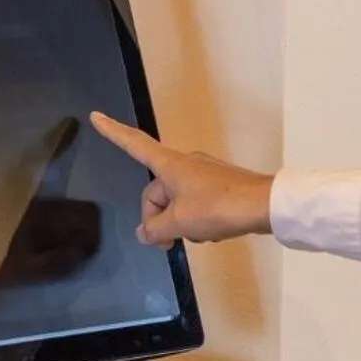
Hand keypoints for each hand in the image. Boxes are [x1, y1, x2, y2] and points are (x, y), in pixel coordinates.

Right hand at [89, 114, 274, 246]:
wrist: (265, 205)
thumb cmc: (217, 207)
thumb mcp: (180, 222)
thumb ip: (155, 229)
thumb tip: (144, 233)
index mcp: (170, 165)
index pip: (134, 144)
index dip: (113, 133)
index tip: (96, 116)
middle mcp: (185, 164)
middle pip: (157, 191)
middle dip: (158, 219)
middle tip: (168, 244)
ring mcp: (204, 174)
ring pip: (177, 202)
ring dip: (181, 223)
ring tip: (198, 236)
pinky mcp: (220, 186)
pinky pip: (196, 204)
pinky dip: (196, 220)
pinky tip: (211, 233)